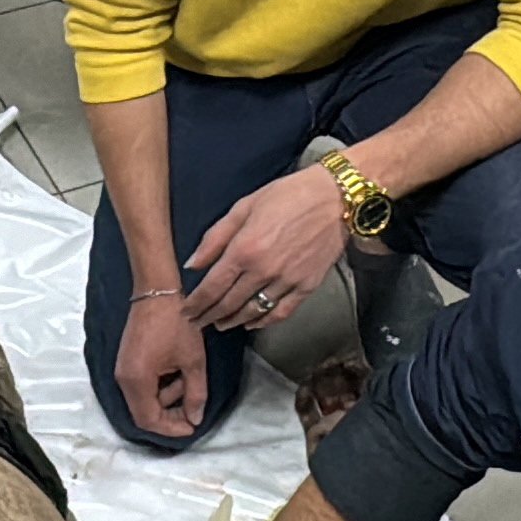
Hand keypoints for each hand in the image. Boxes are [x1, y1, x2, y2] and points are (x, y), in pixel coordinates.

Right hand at [112, 293, 210, 438]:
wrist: (158, 291)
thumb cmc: (176, 322)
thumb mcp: (193, 361)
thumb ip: (195, 394)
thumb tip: (195, 418)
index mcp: (137, 381)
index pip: (149, 420)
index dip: (171, 429)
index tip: (192, 426)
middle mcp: (123, 379)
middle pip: (145, 412)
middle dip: (171, 413)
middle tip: (194, 404)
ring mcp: (123, 369)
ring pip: (144, 399)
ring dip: (168, 396)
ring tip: (188, 378)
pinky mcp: (127, 361)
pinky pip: (142, 385)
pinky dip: (161, 386)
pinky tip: (177, 371)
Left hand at [182, 167, 348, 331]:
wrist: (334, 197)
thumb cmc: (287, 195)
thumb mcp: (244, 207)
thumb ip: (215, 237)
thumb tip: (192, 264)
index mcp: (244, 250)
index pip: (212, 287)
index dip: (196, 303)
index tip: (186, 311)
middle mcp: (263, 271)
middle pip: (229, 304)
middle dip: (209, 316)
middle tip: (197, 323)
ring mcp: (286, 281)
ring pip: (253, 312)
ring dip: (233, 322)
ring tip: (220, 325)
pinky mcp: (307, 286)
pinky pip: (281, 312)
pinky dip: (264, 321)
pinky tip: (252, 323)